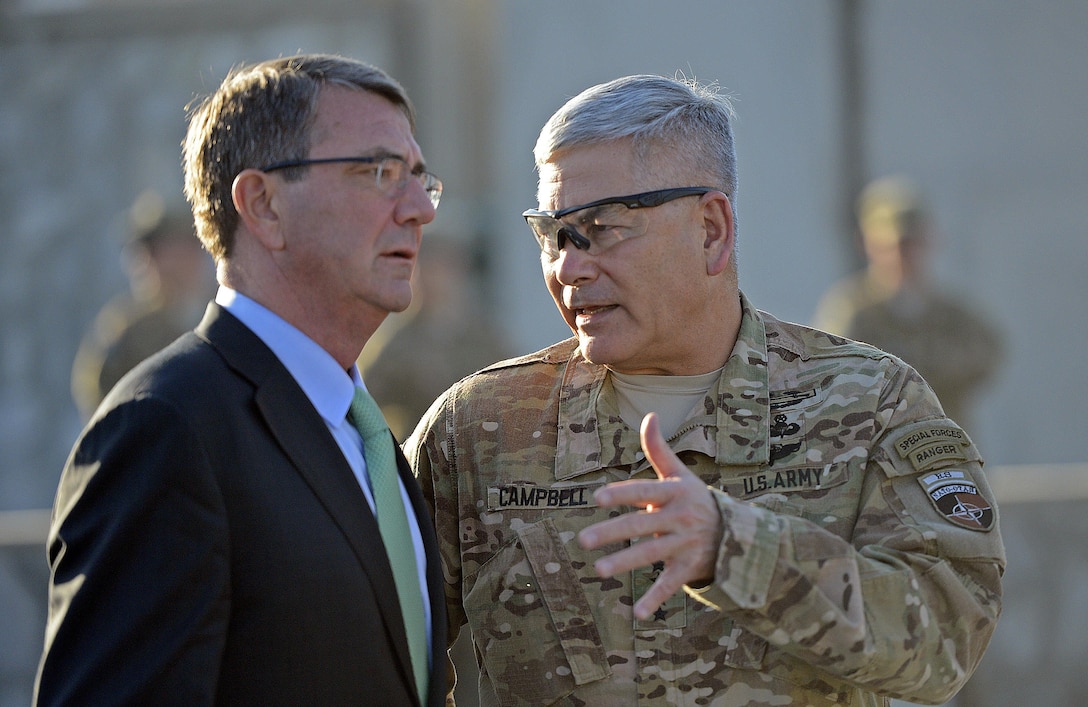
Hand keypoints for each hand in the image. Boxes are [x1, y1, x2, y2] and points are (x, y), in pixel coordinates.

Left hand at [578, 412, 722, 619]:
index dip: (621, 495)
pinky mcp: (689, 568)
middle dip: (612, 534)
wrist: (736, 532)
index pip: (643, 492)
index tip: (597, 498)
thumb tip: (649, 415)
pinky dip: (655, 600)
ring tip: (598, 571)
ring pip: (651, 555)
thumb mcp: (680, 474)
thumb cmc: (696, 499)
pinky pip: (670, 585)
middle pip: (641, 526)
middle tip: (582, 540)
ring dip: (625, 563)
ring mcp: (684, 545)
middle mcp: (679, 518)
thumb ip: (659, 449)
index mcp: (674, 493)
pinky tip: (636, 613)